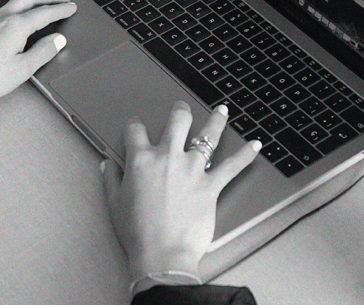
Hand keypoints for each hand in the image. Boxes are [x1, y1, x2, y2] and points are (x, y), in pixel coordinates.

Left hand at [0, 0, 76, 114]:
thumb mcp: (23, 69)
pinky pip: (9, 8)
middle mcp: (3, 17)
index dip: (61, 10)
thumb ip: (43, 51)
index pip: (45, 13)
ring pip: (18, 0)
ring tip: (48, 3)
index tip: (72, 8)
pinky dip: (23, 6)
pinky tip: (25, 15)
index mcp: (15, 26)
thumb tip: (57, 40)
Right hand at [101, 101, 260, 282]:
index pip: (136, 130)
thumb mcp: (115, 204)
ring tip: (222, 110)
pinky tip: (255, 145)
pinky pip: (232, 166)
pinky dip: (246, 155)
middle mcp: (168, 158)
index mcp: (141, 161)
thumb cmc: (138, 233)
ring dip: (216, 120)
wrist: (161, 255)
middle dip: (180, 110)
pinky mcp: (210, 185)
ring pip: (208, 135)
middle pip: (177, 121)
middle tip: (182, 107)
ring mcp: (192, 170)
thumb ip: (111, 180)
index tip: (136, 125)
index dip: (135, 125)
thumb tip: (108, 166)